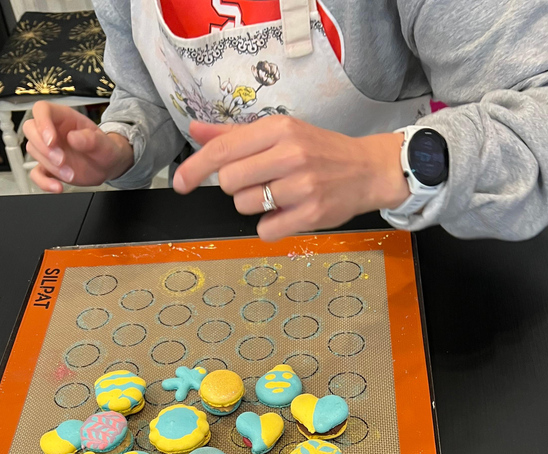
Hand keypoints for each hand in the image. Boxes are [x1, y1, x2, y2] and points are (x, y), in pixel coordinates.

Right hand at [23, 101, 133, 192]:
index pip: (42, 109)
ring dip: (50, 166)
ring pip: (34, 151)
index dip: (42, 122)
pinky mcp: (48, 167)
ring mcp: (49, 149)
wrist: (108, 166)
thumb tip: (73, 137)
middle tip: (61, 160)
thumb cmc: (105, 149)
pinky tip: (57, 187)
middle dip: (43, 147)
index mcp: (65, 118)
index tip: (51, 140)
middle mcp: (53, 131)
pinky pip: (36, 173)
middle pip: (31, 129)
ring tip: (70, 173)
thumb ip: (91, 139)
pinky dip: (43, 182)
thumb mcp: (105, 143)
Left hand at [173, 117, 408, 240]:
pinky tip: (286, 212)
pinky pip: (265, 230)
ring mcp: (302, 185)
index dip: (195, 169)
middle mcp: (290, 154)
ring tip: (278, 195)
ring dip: (254, 206)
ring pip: (245, 206)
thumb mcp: (280, 132)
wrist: (367, 169)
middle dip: (236, 186)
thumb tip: (195, 130)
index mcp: (279, 129)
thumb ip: (235, 134)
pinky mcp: (311, 213)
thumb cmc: (318, 150)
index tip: (180, 183)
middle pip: (229, 181)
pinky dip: (270, 226)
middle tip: (258, 182)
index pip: (223, 150)